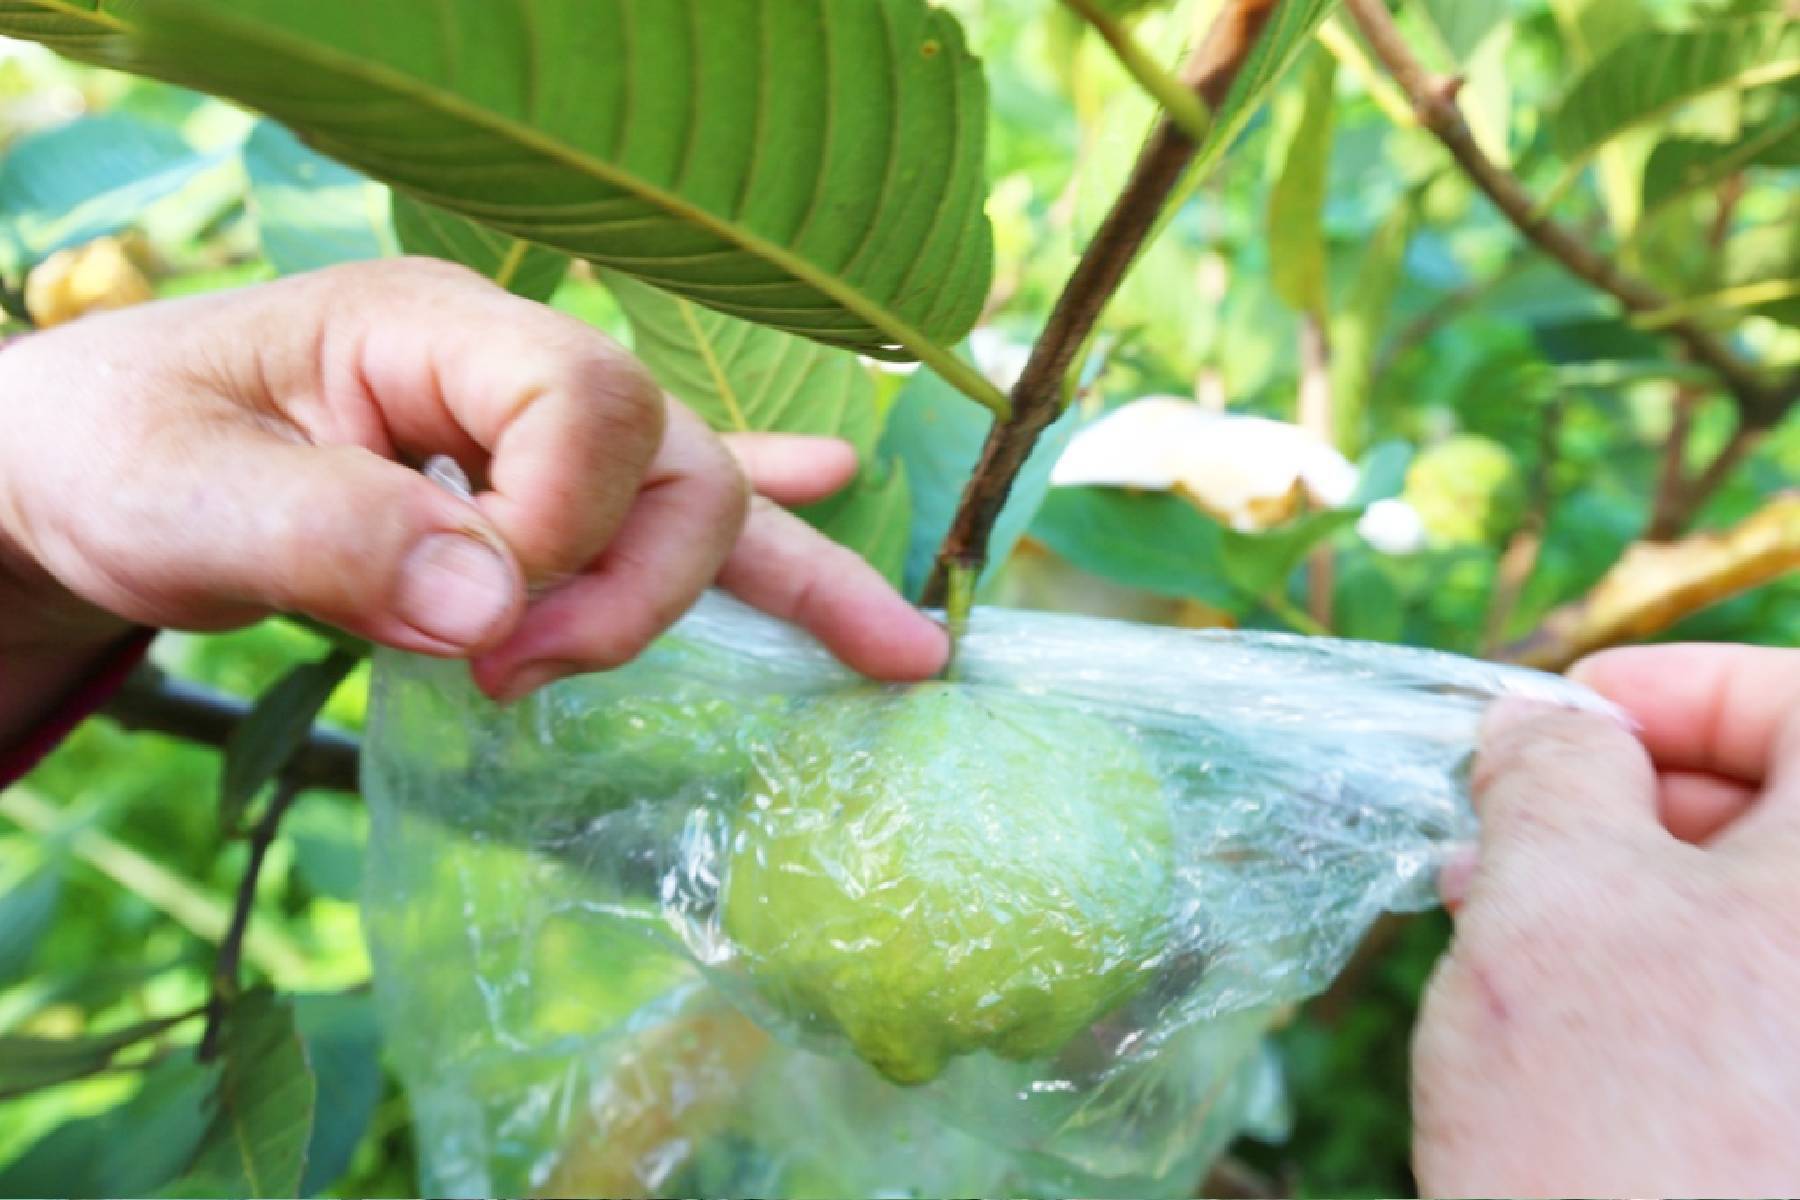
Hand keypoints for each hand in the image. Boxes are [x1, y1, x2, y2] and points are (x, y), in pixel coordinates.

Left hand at [0, 259, 946, 734]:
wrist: (84, 474)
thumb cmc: (117, 459)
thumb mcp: (183, 499)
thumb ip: (332, 537)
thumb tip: (499, 606)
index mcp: (430, 326)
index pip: (583, 403)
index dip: (563, 527)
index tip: (471, 629)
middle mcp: (509, 368)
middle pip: (670, 455)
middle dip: (638, 584)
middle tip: (525, 675)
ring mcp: (530, 436)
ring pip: (701, 493)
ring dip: (782, 582)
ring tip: (882, 658)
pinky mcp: (531, 504)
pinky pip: (671, 514)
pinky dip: (772, 539)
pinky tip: (847, 531)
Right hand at [1412, 644, 1799, 1196]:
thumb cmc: (1625, 1128)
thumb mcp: (1552, 898)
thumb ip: (1551, 771)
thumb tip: (1546, 728)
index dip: (1672, 687)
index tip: (1563, 716)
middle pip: (1792, 808)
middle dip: (1640, 794)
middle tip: (1512, 822)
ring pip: (1771, 912)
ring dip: (1644, 886)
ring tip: (1510, 911)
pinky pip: (1766, 1004)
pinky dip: (1678, 976)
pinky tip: (1570, 1001)